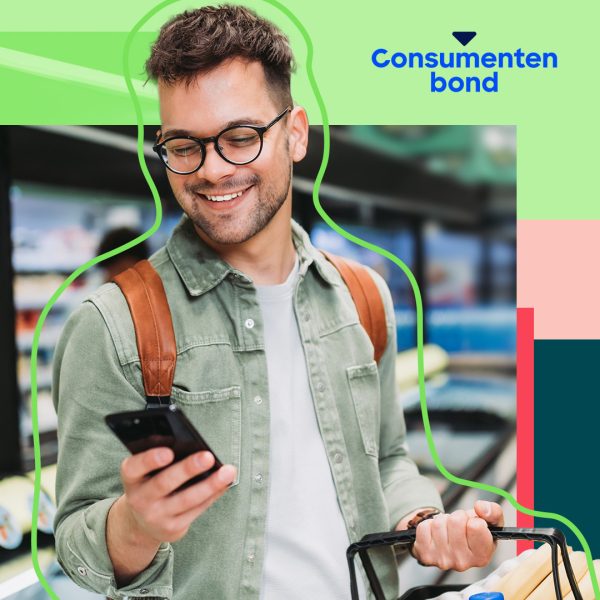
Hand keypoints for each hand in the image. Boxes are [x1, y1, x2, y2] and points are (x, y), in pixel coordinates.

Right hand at [118, 447, 236, 543]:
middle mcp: (140, 499)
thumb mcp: (147, 471)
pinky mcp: (172, 528)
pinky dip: (213, 494)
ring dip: (210, 485)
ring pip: (186, 500)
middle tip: (208, 456)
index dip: (149, 459)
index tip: (169, 452)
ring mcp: (155, 517)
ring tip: (228, 471)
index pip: (134, 468)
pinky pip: (197, 509)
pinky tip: (225, 483)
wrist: (142, 521)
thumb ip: (162, 457)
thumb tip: (195, 445)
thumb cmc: (151, 482)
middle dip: (187, 469)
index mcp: (131, 478)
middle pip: (164, 483)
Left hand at [400, 501, 503, 570]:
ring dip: (443, 520)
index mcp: (482, 556)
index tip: (473, 525)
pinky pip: (424, 527)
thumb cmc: (471, 532)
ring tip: (448, 529)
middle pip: (456, 521)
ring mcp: (443, 560)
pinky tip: (436, 534)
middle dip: (457, 517)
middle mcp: (463, 563)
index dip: (474, 519)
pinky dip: (428, 525)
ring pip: (439, 523)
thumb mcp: (490, 523)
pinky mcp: (426, 555)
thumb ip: (493, 512)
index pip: (476, 526)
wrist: (449, 541)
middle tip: (459, 526)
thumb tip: (480, 508)